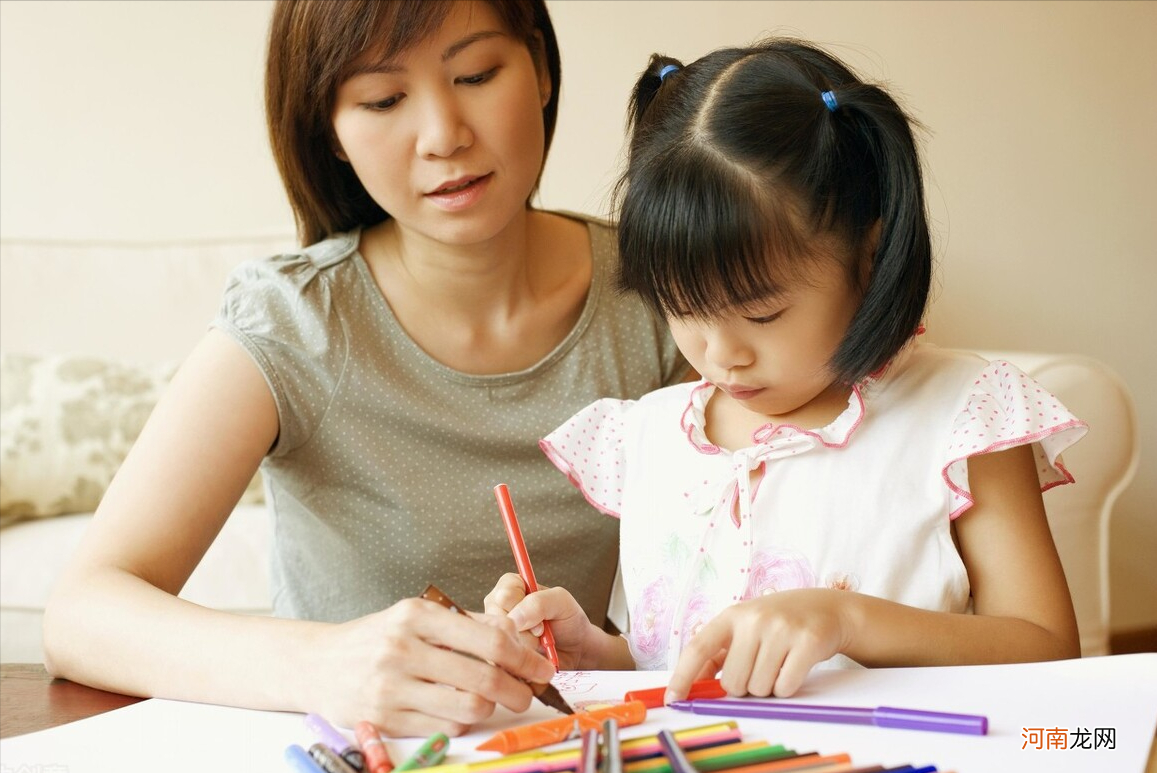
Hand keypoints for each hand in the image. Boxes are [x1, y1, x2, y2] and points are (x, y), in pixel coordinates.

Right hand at [308, 595, 555, 736]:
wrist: (317, 664)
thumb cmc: (377, 637)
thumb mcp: (417, 616)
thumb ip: (466, 623)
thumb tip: (519, 635)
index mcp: (416, 615)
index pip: (489, 638)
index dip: (524, 657)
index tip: (542, 667)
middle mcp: (402, 649)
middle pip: (483, 678)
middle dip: (518, 689)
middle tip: (528, 693)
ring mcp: (391, 687)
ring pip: (467, 708)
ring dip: (491, 708)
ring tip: (494, 701)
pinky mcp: (385, 719)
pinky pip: (443, 727)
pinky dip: (461, 721)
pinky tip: (460, 710)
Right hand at [485, 573, 624, 670]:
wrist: (575, 650)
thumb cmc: (568, 620)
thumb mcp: (561, 602)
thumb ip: (539, 602)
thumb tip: (515, 618)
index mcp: (510, 586)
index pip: (503, 596)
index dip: (523, 610)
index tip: (541, 622)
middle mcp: (496, 607)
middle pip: (498, 622)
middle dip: (524, 634)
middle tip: (540, 635)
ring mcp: (493, 631)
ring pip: (499, 644)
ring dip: (524, 650)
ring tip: (537, 648)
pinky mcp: (495, 655)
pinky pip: (500, 662)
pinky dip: (520, 664)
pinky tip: (530, 660)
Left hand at [667, 588, 852, 701]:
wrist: (826, 608)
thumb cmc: (778, 624)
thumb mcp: (745, 628)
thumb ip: (718, 655)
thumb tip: (692, 687)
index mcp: (732, 615)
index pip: (698, 648)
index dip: (682, 676)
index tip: (673, 699)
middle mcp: (754, 619)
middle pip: (732, 682)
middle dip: (744, 688)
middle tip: (759, 670)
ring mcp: (781, 629)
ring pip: (758, 688)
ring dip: (767, 688)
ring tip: (778, 665)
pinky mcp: (807, 642)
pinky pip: (785, 687)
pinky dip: (787, 688)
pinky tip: (793, 668)